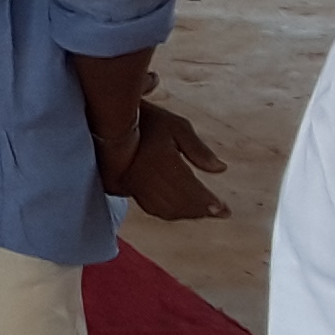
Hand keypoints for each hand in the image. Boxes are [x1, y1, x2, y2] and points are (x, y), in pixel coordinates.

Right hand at [108, 99, 227, 219]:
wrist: (110, 120)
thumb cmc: (148, 120)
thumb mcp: (177, 126)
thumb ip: (199, 149)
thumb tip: (221, 169)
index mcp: (162, 160)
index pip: (190, 189)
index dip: (209, 203)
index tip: (225, 210)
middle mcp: (147, 176)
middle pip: (179, 203)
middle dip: (202, 211)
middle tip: (220, 213)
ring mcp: (135, 183)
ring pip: (165, 209)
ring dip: (187, 214)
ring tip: (203, 212)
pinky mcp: (127, 187)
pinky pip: (151, 207)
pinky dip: (169, 213)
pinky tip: (179, 210)